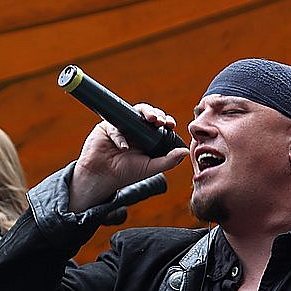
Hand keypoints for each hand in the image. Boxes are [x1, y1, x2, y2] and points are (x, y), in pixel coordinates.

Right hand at [69, 103, 189, 212]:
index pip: (158, 123)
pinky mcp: (106, 128)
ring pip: (133, 112)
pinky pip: (115, 126)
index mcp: (146, 137)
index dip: (166, 121)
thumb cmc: (126, 173)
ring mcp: (121, 126)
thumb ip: (169, 161)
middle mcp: (135, 129)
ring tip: (151, 119)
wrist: (103, 178)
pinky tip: (123, 147)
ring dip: (144, 112)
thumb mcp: (150, 168)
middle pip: (147, 114)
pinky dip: (119, 136)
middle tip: (160, 120)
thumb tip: (186, 151)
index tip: (171, 124)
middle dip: (156, 113)